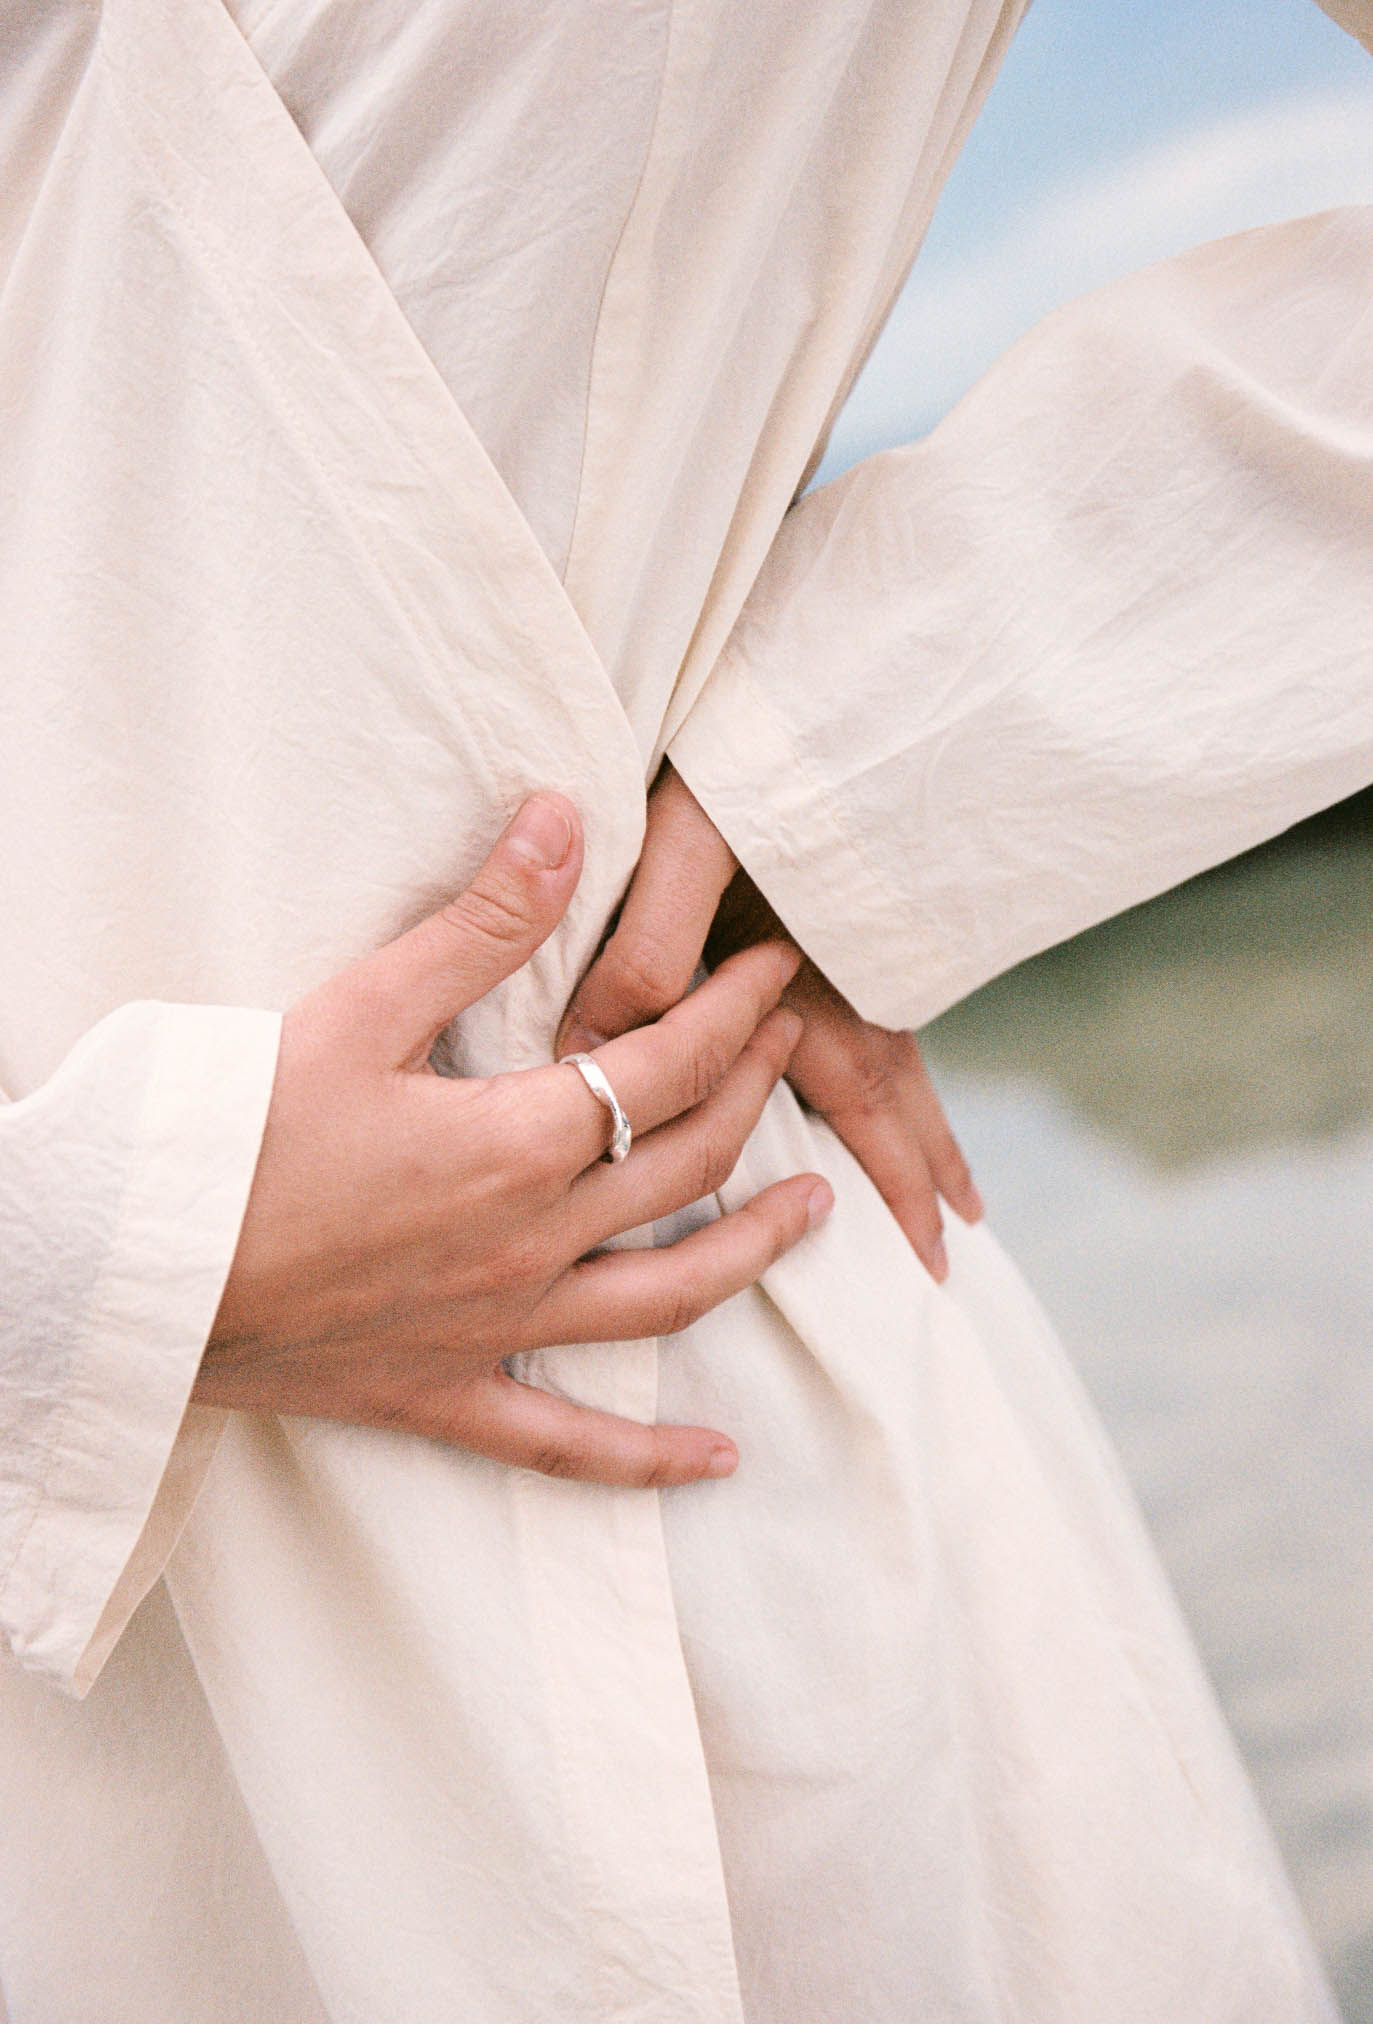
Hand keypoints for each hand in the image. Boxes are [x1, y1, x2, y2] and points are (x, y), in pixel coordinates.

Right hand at [199, 793, 832, 1485]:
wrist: (134, 1273)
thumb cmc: (233, 1134)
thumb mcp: (358, 1008)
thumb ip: (480, 924)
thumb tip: (568, 822)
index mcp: (516, 1141)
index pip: (667, 1065)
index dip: (734, 1013)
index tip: (773, 973)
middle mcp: (532, 1241)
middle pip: (685, 1165)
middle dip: (755, 1095)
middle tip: (791, 1047)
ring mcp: (498, 1330)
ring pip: (667, 1298)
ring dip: (753, 1250)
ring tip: (818, 1210)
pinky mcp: (446, 1395)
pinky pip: (567, 1444)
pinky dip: (648, 1460)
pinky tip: (717, 1460)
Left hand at [558, 765, 981, 1281]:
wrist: (797, 664)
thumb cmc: (734, 751)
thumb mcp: (683, 840)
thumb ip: (647, 948)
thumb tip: (606, 1054)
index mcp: (812, 968)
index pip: (861, 1098)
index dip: (897, 1181)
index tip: (931, 1255)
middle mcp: (844, 964)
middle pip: (895, 1087)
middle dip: (922, 1170)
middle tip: (955, 1250)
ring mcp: (847, 933)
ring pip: (896, 1047)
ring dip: (917, 1122)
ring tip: (953, 1186)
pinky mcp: (833, 900)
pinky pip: (876, 1002)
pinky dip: (892, 1058)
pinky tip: (891, 1074)